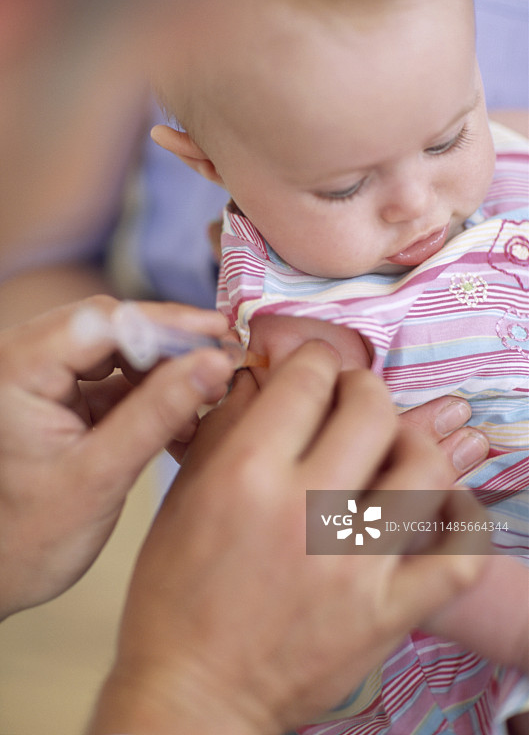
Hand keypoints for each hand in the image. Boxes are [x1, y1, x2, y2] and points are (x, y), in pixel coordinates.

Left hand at [0, 295, 234, 618]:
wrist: (0, 573)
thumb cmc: (31, 537)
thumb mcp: (102, 474)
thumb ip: (159, 414)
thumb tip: (214, 364)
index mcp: (17, 370)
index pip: (102, 322)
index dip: (167, 323)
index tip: (218, 332)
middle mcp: (23, 360)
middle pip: (111, 326)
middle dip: (170, 344)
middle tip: (222, 359)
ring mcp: (42, 376)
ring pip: (117, 347)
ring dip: (164, 368)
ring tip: (204, 395)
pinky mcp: (60, 395)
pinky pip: (114, 374)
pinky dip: (151, 390)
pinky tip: (182, 413)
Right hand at [90, 343, 486, 734]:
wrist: (196, 693)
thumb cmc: (174, 598)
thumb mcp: (182, 499)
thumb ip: (224, 429)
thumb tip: (257, 379)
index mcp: (247, 475)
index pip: (307, 380)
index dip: (316, 359)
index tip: (318, 366)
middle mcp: (306, 510)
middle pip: (372, 410)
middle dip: (364, 389)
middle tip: (355, 399)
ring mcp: (356, 564)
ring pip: (426, 469)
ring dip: (414, 443)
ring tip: (395, 449)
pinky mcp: (387, 611)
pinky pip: (457, 554)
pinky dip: (459, 523)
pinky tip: (435, 509)